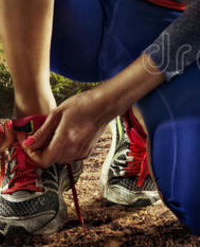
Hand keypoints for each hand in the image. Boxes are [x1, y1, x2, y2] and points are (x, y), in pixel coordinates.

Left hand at [23, 53, 164, 166]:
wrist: (105, 104)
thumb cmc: (83, 104)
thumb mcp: (57, 114)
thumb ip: (42, 132)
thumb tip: (28, 144)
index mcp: (65, 140)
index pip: (43, 160)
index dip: (32, 154)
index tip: (28, 143)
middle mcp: (74, 150)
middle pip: (50, 160)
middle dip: (40, 151)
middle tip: (36, 137)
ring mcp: (82, 152)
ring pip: (59, 159)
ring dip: (51, 150)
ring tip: (50, 134)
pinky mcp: (87, 151)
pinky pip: (69, 156)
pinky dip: (62, 150)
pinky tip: (63, 136)